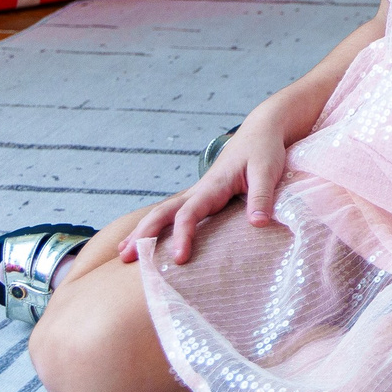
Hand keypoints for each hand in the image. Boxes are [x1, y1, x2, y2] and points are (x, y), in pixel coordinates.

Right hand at [122, 115, 291, 266]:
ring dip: (142, 231)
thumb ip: (262, 197)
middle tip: (127, 258)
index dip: (182, 236)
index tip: (179, 259)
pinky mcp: (201, 196)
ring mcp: (197, 193)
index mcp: (212, 185)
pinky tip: (144, 239)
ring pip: (163, 212)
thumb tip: (257, 224)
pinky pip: (173, 213)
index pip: (190, 213)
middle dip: (144, 235)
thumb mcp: (268, 171)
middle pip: (163, 212)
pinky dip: (156, 226)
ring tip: (123, 254)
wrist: (260, 132)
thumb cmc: (264, 151)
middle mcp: (199, 190)